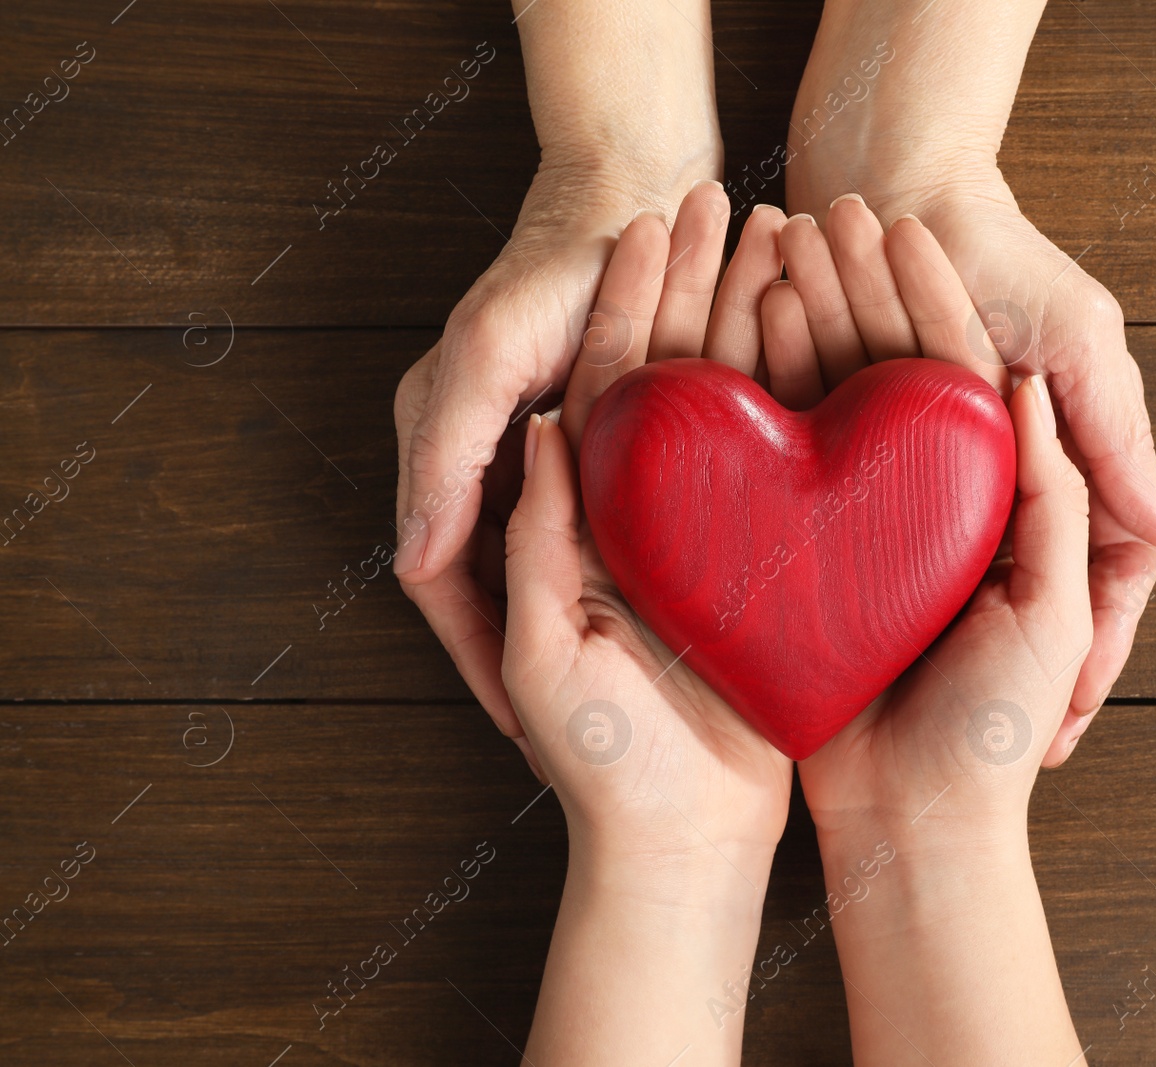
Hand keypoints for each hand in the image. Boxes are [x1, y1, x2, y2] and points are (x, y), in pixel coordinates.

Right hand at [392, 0, 723, 754]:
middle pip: (493, 588)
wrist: (630, 200)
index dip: (476, 661)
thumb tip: (411, 564)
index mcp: (443, 449)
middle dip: (524, 662)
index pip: (444, 584)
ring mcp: (539, 454)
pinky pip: (597, 525)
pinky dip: (619, 573)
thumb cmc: (553, 269)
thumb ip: (447, 455)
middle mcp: (485, 462)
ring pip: (548, 564)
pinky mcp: (597, 440)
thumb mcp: (485, 357)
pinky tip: (658, 626)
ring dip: (575, 624)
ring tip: (620, 704)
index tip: (519, 736)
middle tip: (569, 747)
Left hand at [501, 185, 795, 1063]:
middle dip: (698, 289)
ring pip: (739, 405)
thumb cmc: (602, 764)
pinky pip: (791, 466)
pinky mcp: (773, 566)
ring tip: (788, 238)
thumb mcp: (549, 649)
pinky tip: (836, 334)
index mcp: (587, 522)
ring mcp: (717, 535)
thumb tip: (547, 421)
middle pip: (678, 376)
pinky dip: (807, 397)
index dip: (623, 303)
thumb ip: (543, 538)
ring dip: (756, 322)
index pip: (606, 388)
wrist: (682, 846)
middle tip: (734, 202)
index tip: (650, 223)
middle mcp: (654, 514)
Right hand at [760, 204, 1088, 1061]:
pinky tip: (730, 344)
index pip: (961, 376)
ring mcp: (854, 530)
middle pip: (886, 377)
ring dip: (803, 331)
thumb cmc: (995, 726)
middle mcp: (919, 503)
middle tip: (817, 218)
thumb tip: (1030, 387)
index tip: (901, 228)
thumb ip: (1051, 497)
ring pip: (826, 409)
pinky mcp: (798, 564)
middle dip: (857, 297)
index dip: (935, 299)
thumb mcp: (1050, 610)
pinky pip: (776, 471)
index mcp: (990, 502)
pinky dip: (758, 408)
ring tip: (769, 254)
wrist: (915, 826)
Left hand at [784, 0, 1155, 759]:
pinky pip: (891, 532)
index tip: (1068, 740)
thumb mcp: (1076, 340)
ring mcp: (947, 473)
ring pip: (963, 573)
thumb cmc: (1000, 254)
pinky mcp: (879, 460)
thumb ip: (1117, 436)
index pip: (1107, 584)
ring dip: (957, 639)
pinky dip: (887, 587)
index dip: (1095, 664)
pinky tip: (870, 651)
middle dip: (1026, 683)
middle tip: (1008, 769)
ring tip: (936, 728)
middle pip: (1031, 594)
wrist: (888, 190)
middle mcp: (1012, 478)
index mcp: (1073, 459)